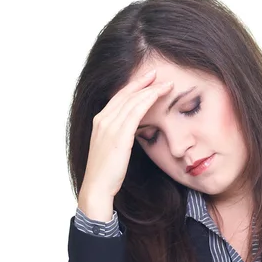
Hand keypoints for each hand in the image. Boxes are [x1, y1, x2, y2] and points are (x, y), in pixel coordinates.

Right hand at [80, 68, 174, 200]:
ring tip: (164, 83)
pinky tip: (158, 95)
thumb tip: (134, 130)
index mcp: (99, 121)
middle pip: (126, 94)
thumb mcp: (112, 147)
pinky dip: (148, 100)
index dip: (133, 86)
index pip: (118, 97)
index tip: (147, 79)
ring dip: (150, 89)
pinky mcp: (119, 135)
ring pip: (132, 100)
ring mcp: (109, 126)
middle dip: (142, 82)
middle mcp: (102, 119)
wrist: (97, 187)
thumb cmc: (108, 172)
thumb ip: (120, 135)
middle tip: (157, 73)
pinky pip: (135, 111)